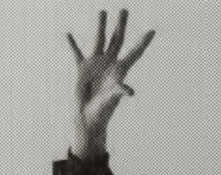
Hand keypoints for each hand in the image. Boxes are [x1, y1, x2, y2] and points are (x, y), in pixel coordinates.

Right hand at [68, 9, 155, 152]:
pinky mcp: (83, 69)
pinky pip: (77, 53)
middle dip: (121, 25)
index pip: (135, 53)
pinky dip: (72, 44)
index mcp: (120, 70)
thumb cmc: (103, 111)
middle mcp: (110, 64)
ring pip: (100, 40)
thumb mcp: (112, 99)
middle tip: (124, 10)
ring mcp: (96, 64)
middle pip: (117, 40)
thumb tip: (130, 91)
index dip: (144, 42)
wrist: (88, 117)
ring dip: (101, 26)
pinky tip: (68, 34)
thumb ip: (120, 91)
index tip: (153, 31)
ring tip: (103, 11)